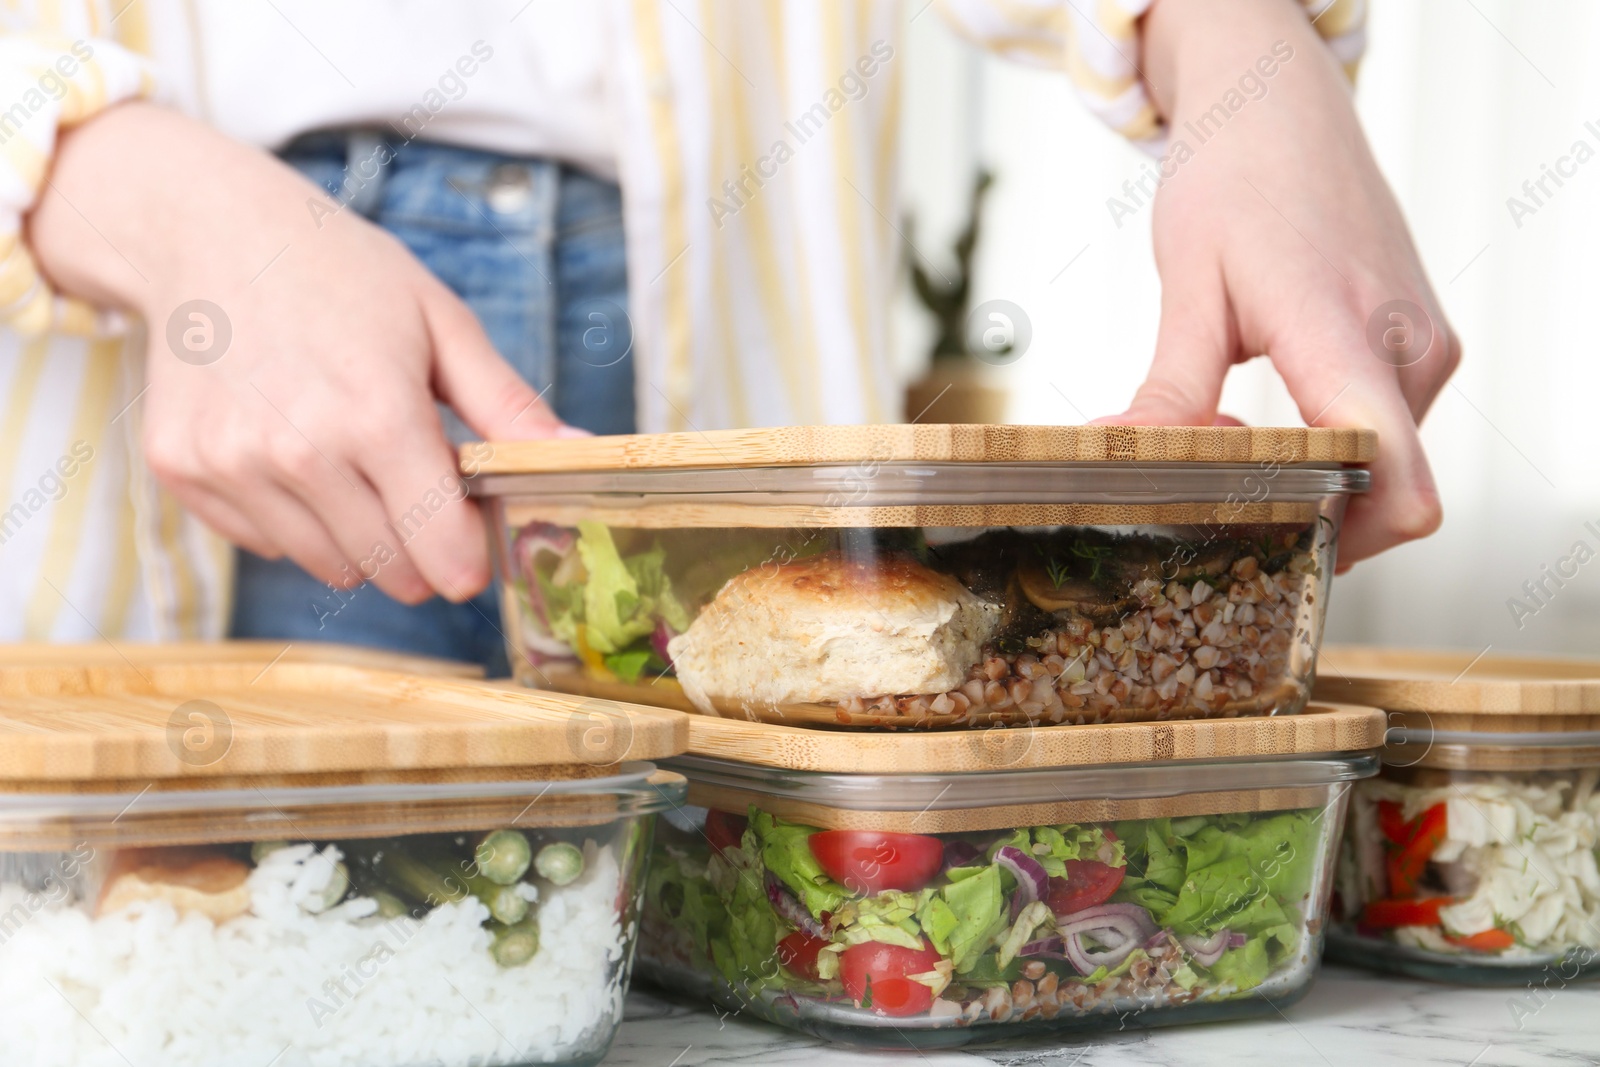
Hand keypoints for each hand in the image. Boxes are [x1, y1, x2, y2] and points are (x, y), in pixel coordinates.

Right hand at [27, 102, 573, 602]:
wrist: (209, 230)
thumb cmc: (340, 271)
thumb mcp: (441, 323)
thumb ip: (508, 406)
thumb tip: (581, 453)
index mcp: (377, 416)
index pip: (442, 553)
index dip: (472, 557)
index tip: (475, 536)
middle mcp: (298, 452)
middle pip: (390, 572)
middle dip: (420, 549)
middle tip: (419, 488)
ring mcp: (232, 466)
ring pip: (327, 566)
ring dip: (357, 536)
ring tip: (353, 458)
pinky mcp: (185, 472)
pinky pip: (264, 541)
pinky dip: (292, 517)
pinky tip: (292, 448)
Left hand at [1109, 0, 1458, 567]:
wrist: (1282, 108)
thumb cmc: (1233, 179)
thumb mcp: (1187, 286)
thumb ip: (1170, 388)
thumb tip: (1123, 456)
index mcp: (1341, 330)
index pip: (1393, 474)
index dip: (1343, 541)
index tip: (1262, 546)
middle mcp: (1405, 348)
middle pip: (1384, 490)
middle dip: (1298, 511)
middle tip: (1207, 477)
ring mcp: (1424, 349)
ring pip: (1382, 467)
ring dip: (1304, 475)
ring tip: (1222, 429)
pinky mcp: (1420, 349)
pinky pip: (1383, 432)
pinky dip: (1323, 445)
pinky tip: (1257, 411)